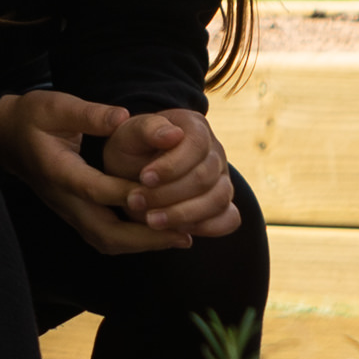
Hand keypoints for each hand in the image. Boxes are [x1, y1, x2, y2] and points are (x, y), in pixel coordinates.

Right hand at [0, 90, 193, 254]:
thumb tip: (123, 117)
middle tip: (183, 235)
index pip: (95, 190)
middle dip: (145, 238)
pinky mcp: (77, 215)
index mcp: (58, 171)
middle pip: (104, 232)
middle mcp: (64, 199)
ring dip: (143, 244)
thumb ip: (89, 114)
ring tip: (180, 238)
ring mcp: (69, 212)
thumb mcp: (56, 106)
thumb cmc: (34, 119)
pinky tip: (161, 234)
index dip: (128, 194)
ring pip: (106, 241)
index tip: (162, 194)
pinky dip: (134, 241)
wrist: (9, 139)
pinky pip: (106, 237)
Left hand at [103, 107, 242, 240]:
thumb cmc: (130, 150)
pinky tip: (176, 231)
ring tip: (151, 221)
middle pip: (205, 177)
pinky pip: (229, 219)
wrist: (130, 172)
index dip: (172, 166)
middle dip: (168, 194)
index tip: (144, 178)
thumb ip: (147, 129)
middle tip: (136, 201)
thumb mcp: (128, 135)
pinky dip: (206, 228)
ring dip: (183, 214)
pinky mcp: (223, 204)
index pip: (196, 146)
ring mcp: (222, 179)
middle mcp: (214, 152)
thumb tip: (174, 134)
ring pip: (218, 200)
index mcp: (195, 127)